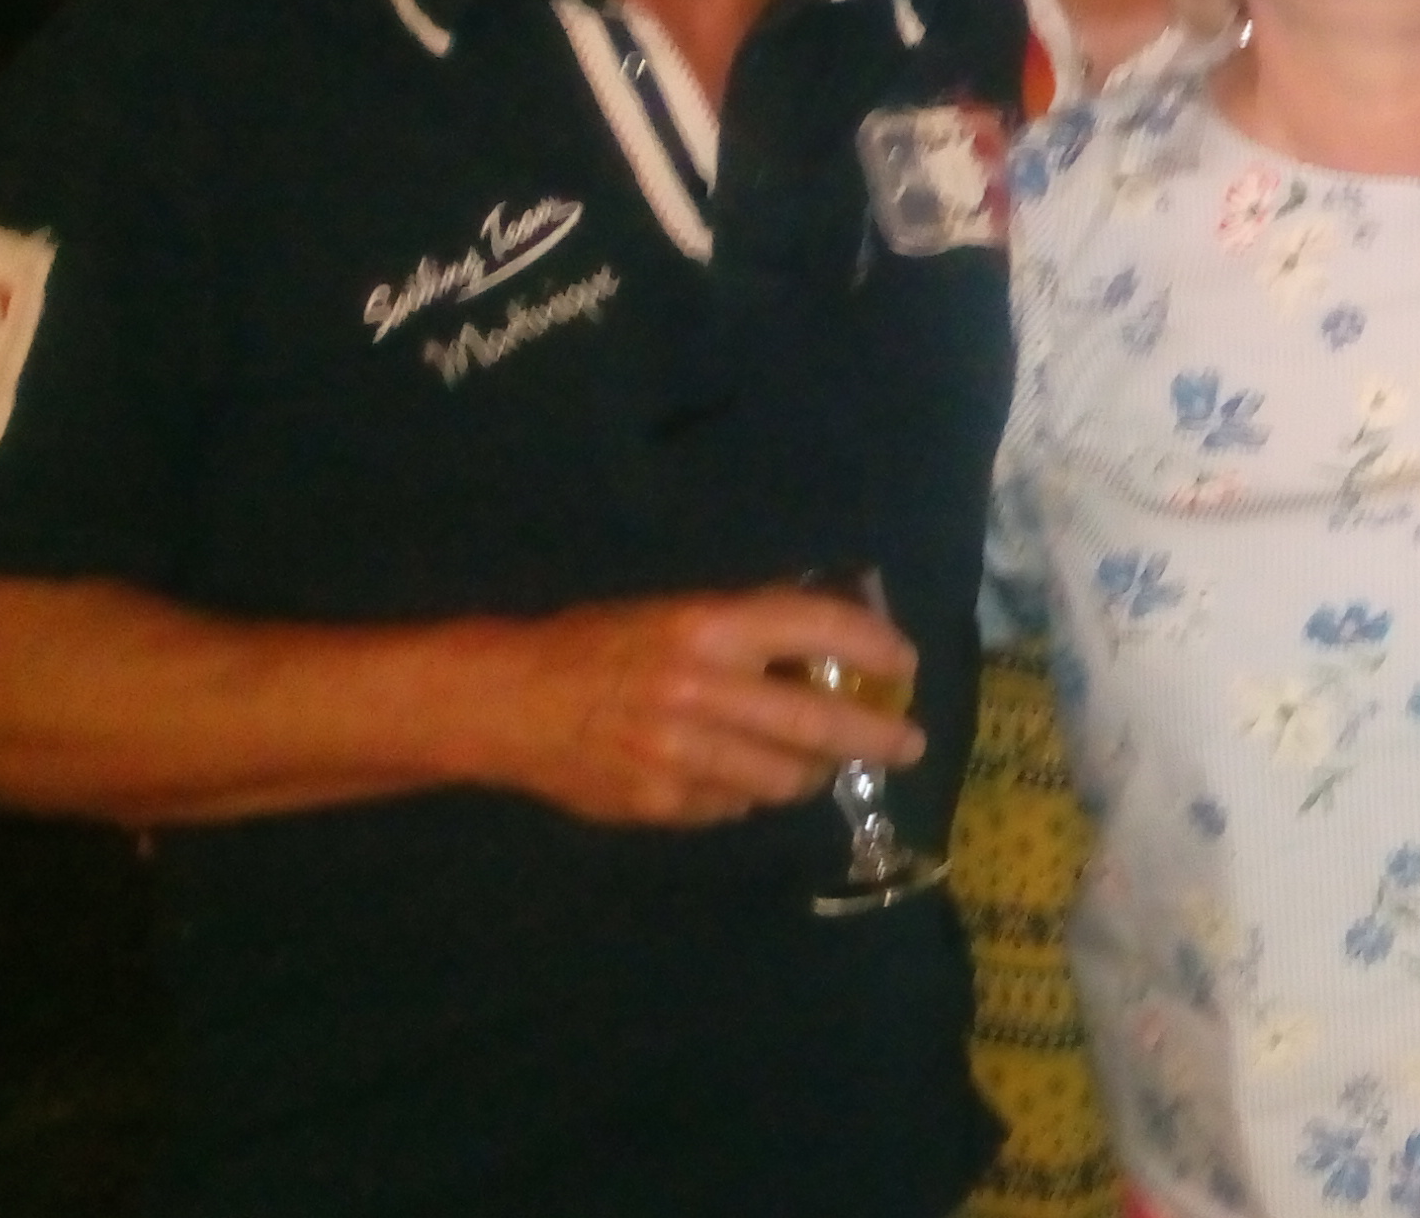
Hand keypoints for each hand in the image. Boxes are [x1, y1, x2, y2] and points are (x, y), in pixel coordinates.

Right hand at [474, 585, 922, 826]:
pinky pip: (735, 806)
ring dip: (812, 772)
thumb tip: (832, 645)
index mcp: (708, 627)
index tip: (903, 664)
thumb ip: (750, 629)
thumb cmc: (599, 643)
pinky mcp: (662, 803)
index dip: (874, 646)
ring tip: (817, 762)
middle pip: (819, 722)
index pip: (819, 628)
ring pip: (785, 778)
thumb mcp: (677, 612)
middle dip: (877, 737)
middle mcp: (702, 690)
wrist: (509, 702)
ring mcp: (681, 755)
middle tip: (909, 745)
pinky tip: (736, 776)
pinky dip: (748, 793)